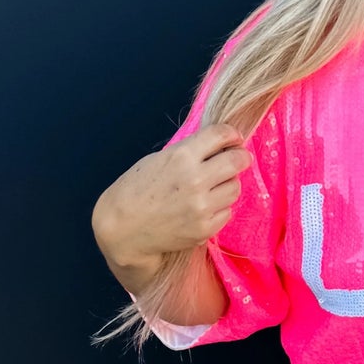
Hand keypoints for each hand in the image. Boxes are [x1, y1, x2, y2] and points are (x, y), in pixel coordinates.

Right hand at [92, 123, 252, 285]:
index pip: (221, 135)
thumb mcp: (158, 159)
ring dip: (227, 184)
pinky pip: (226, 212)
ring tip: (212, 187)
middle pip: (237, 161)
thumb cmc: (135, 190)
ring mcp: (201, 206)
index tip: (234, 138)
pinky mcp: (204, 229)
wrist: (122, 229)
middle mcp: (195, 180)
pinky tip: (203, 207)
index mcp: (181, 156)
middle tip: (238, 159)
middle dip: (240, 157)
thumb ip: (189, 152)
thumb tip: (218, 147)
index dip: (231, 134)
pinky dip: (219, 208)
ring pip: (235, 188)